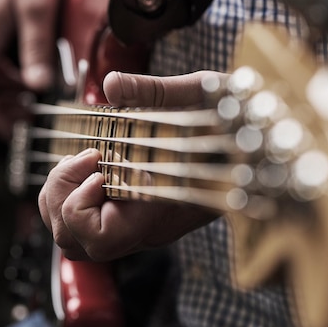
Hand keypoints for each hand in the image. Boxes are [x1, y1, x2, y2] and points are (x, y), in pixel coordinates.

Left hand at [38, 70, 228, 260]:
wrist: (265, 144)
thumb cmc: (242, 122)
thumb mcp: (204, 95)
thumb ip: (156, 92)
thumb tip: (111, 83)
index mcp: (162, 211)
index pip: (100, 238)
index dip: (80, 206)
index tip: (97, 158)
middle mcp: (147, 229)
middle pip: (76, 243)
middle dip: (62, 197)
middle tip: (86, 156)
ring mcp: (139, 226)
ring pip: (75, 239)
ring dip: (63, 197)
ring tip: (86, 158)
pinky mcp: (135, 216)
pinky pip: (87, 224)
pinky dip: (73, 195)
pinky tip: (93, 163)